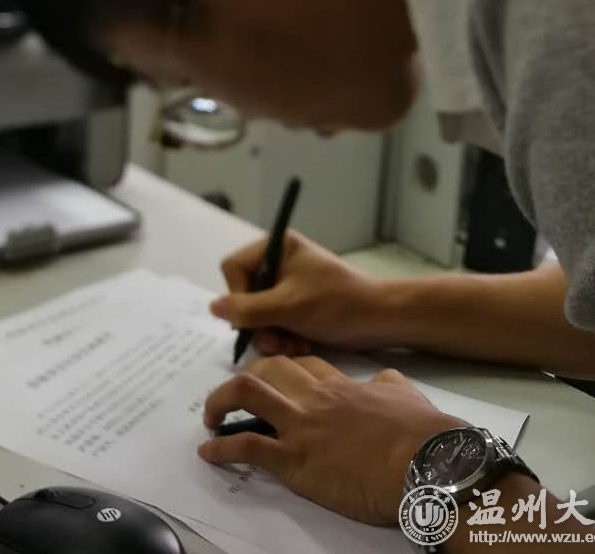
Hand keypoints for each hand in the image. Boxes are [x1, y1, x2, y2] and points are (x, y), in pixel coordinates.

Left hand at [198, 356, 463, 524]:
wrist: (427, 462)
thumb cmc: (423, 435)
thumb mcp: (407, 398)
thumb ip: (390, 387)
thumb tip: (385, 380)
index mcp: (341, 387)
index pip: (301, 364)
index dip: (280, 368)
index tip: (270, 378)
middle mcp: (315, 399)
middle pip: (267, 370)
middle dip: (243, 379)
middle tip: (233, 397)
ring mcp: (301, 426)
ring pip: (246, 393)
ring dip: (219, 402)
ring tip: (210, 417)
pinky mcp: (293, 459)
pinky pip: (246, 445)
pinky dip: (221, 448)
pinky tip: (208, 453)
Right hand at [210, 231, 389, 355]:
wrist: (381, 320)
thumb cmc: (338, 304)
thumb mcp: (289, 306)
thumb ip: (248, 308)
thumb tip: (213, 308)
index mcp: (276, 248)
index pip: (233, 269)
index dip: (238, 296)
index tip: (256, 316)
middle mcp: (278, 264)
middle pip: (243, 296)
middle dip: (259, 324)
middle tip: (276, 341)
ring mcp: (286, 288)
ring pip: (256, 317)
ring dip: (272, 337)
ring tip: (293, 346)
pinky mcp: (295, 308)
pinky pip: (273, 325)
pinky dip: (284, 339)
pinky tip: (302, 346)